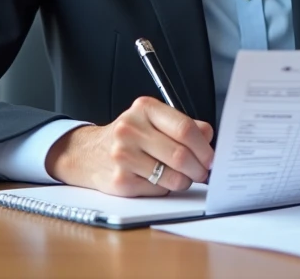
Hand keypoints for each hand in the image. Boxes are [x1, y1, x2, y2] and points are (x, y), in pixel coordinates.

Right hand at [45, 96, 213, 196]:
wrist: (88, 153)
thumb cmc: (127, 136)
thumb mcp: (152, 120)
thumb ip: (182, 125)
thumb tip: (208, 136)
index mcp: (144, 109)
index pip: (184, 128)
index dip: (204, 147)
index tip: (211, 157)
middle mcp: (130, 130)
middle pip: (180, 155)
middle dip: (199, 168)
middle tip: (203, 172)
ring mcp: (123, 156)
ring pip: (172, 176)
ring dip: (185, 180)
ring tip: (183, 176)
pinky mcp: (120, 181)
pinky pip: (158, 190)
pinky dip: (166, 188)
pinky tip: (159, 180)